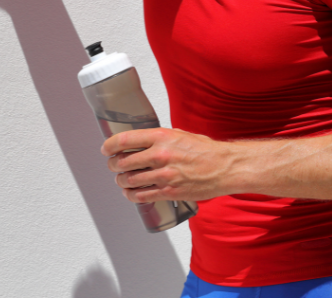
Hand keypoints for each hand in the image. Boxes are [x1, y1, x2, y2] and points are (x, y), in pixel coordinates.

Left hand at [102, 127, 236, 202]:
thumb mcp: (180, 134)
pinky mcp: (169, 192)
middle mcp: (159, 155)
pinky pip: (142, 196)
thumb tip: (140, 140)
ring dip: (121, 181)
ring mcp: (164, 175)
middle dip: (113, 165)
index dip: (109, 146)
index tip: (106, 149)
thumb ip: (159, 138)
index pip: (124, 140)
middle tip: (114, 166)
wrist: (225, 168)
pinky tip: (131, 193)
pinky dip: (132, 195)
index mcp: (160, 137)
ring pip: (129, 181)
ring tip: (122, 180)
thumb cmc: (206, 150)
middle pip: (122, 162)